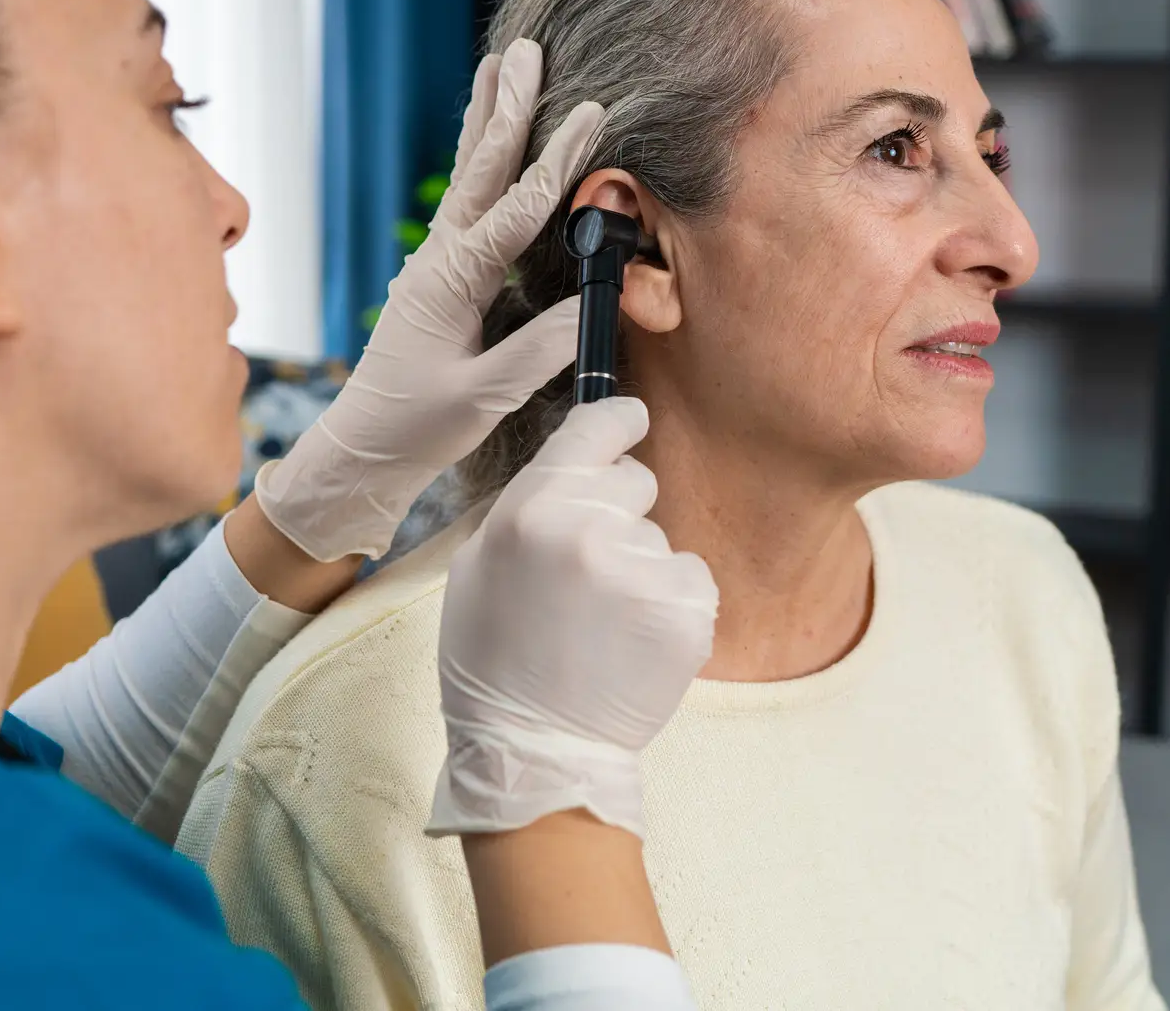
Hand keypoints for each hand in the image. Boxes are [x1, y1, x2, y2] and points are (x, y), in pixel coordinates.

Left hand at [254, 40, 603, 560]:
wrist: (361, 452)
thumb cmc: (418, 429)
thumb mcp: (482, 397)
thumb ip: (536, 349)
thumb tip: (591, 303)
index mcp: (452, 282)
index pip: (516, 209)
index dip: (556, 160)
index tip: (590, 111)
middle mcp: (439, 260)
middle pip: (482, 170)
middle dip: (508, 107)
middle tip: (526, 48)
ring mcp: (435, 264)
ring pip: (470, 177)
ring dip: (488, 120)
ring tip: (499, 64)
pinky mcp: (439, 277)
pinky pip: (468, 203)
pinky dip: (483, 162)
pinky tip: (491, 142)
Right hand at [426, 397, 717, 837]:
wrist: (533, 748)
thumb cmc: (493, 655)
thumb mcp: (480, 562)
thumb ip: (532, 501)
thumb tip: (581, 458)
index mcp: (533, 508)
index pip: (596, 428)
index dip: (619, 420)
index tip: (631, 421)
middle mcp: (590, 530)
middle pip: (636, 480)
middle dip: (620, 512)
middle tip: (589, 569)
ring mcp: (644, 571)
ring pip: (661, 538)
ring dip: (641, 567)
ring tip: (603, 623)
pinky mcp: (687, 612)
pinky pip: (689, 579)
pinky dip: (669, 604)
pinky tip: (634, 641)